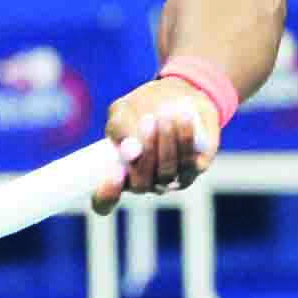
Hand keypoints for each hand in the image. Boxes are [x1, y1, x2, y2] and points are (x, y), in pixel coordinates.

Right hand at [91, 78, 220, 214]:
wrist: (173, 97)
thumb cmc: (141, 107)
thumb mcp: (123, 111)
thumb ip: (121, 129)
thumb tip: (132, 152)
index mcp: (116, 174)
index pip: (104, 200)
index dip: (106, 194)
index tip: (113, 172)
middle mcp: (141, 183)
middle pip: (141, 183)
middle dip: (146, 151)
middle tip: (148, 120)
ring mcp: (167, 179)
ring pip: (166, 172)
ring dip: (167, 142)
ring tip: (165, 115)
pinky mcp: (193, 170)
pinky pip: (190, 161)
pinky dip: (185, 138)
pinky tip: (183, 116)